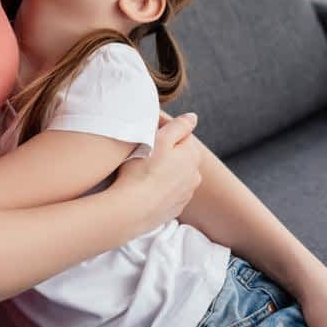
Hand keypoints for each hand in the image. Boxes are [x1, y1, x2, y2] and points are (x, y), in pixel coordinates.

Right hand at [113, 112, 201, 232]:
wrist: (132, 209)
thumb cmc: (142, 171)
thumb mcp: (160, 139)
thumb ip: (179, 125)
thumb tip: (193, 117)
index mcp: (192, 155)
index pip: (180, 134)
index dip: (163, 131)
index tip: (146, 134)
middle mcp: (194, 175)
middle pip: (179, 155)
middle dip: (165, 152)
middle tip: (142, 153)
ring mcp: (185, 194)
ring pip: (174, 174)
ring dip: (163, 170)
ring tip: (141, 172)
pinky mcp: (174, 208)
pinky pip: (168, 192)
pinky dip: (159, 188)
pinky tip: (144, 188)